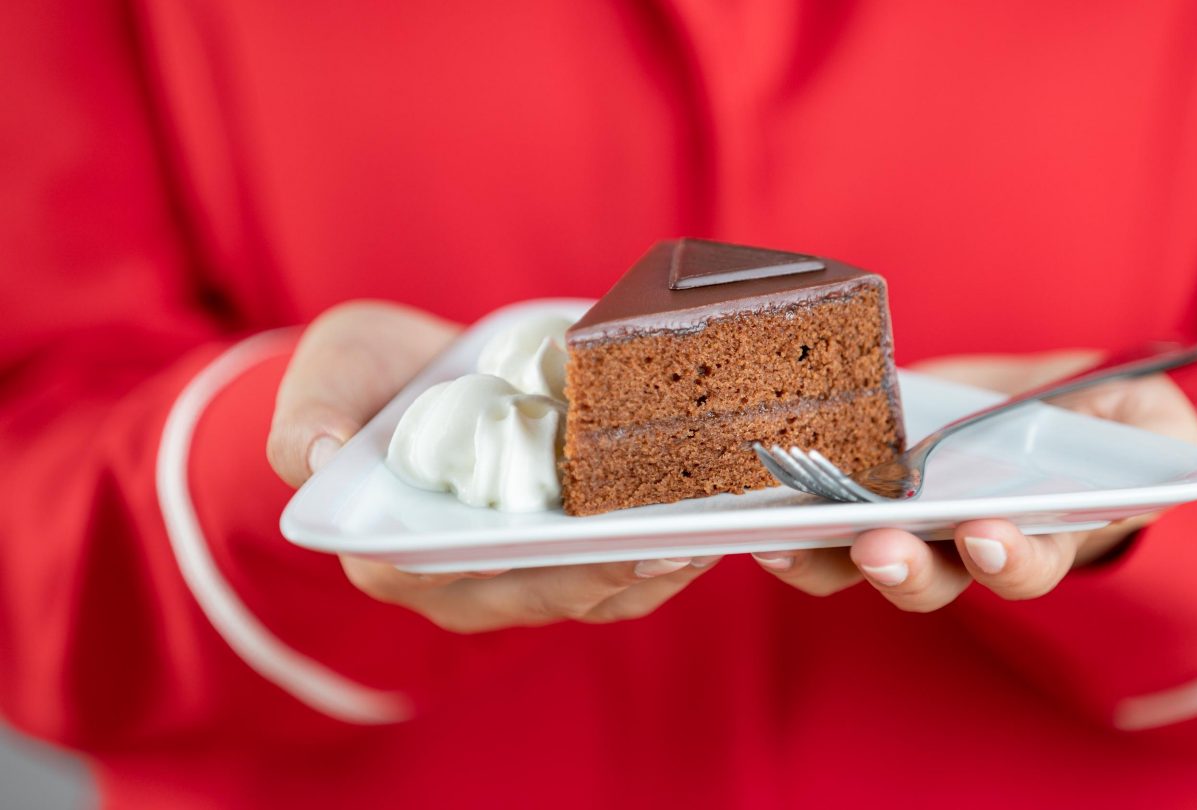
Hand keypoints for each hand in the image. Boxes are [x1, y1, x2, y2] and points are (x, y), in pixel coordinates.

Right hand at [267, 301, 718, 632]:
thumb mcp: (323, 376)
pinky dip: (664, 546)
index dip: (531, 574)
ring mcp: (518, 564)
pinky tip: (709, 517)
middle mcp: (461, 576)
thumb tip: (314, 454)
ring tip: (712, 536)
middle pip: (545, 593)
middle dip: (614, 576)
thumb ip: (307, 417)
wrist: (406, 371)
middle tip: (679, 547)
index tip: (590, 557)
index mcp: (393, 554)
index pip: (462, 581)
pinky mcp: (562, 544)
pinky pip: (619, 561)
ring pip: (593, 589)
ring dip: (655, 570)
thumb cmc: (358, 377)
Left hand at [751, 350, 1196, 608]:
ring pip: (856, 560)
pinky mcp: (857, 482)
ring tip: (784, 535)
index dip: (1008, 558)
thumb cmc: (1103, 422)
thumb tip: (1157, 443)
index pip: (1021, 566)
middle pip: (928, 579)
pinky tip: (755, 504)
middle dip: (903, 569)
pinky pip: (813, 519)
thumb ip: (1160, 434)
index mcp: (1037, 536)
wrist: (1045, 404)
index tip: (989, 533)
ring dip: (821, 554)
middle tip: (879, 544)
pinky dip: (785, 518)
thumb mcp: (1148, 416)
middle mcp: (962, 546)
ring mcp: (905, 521)